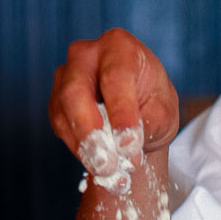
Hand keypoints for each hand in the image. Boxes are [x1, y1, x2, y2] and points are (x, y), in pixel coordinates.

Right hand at [48, 29, 178, 160]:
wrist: (139, 111)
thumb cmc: (153, 103)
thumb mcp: (163, 111)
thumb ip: (148, 122)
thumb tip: (125, 144)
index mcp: (119, 47)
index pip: (116, 77)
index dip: (121, 112)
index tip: (129, 144)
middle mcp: (87, 54)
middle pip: (76, 90)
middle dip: (91, 131)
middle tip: (107, 164)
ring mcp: (66, 76)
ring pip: (63, 111)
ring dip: (84, 146)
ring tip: (108, 172)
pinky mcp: (56, 100)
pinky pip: (60, 126)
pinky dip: (79, 149)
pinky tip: (99, 164)